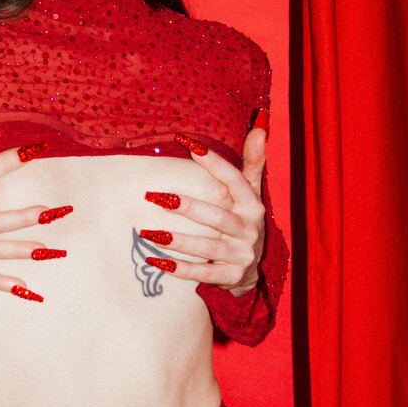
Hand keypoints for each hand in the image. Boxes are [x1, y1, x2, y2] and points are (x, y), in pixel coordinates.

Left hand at [139, 126, 267, 292]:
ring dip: (178, 241)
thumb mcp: (252, 193)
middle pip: (218, 218)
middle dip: (188, 207)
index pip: (235, 180)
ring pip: (208, 248)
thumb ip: (252, 162)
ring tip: (149, 233)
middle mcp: (250, 230)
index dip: (214, 163)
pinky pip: (203, 274)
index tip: (189, 145)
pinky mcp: (231, 278)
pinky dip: (179, 269)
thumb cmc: (245, 222)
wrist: (255, 270)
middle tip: (158, 197)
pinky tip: (156, 261)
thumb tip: (258, 127)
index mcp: (253, 206)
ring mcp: (241, 256)